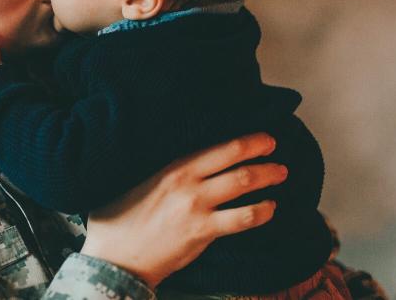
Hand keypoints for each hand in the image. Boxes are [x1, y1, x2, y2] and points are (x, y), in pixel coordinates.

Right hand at [80, 132, 286, 288]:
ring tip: (280, 175)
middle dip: (262, 154)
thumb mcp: (139, 184)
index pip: (218, 149)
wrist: (115, 256)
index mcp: (173, 169)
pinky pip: (243, 218)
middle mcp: (188, 184)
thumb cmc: (120, 220)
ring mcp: (197, 208)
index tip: (263, 138)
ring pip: (244, 185)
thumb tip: (182, 161)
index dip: (246, 141)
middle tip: (277, 151)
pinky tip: (270, 208)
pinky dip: (262, 211)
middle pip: (236, 162)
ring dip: (268, 178)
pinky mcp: (202, 232)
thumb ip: (162, 172)